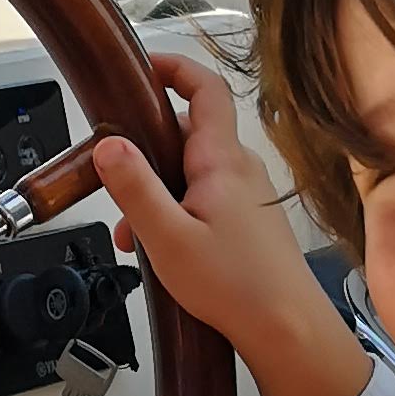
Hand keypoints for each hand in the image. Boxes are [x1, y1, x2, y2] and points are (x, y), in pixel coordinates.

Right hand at [91, 56, 369, 395]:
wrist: (286, 327)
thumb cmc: (235, 287)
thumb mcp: (168, 237)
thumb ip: (135, 188)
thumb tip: (108, 145)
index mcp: (221, 160)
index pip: (204, 88)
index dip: (173, 68)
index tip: (141, 67)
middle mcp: (240, 168)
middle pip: (188, 132)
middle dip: (147, 149)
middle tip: (115, 173)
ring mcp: (248, 194)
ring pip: (192, 172)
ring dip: (158, 190)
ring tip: (132, 232)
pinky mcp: (249, 220)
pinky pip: (205, 199)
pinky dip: (176, 212)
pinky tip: (158, 248)